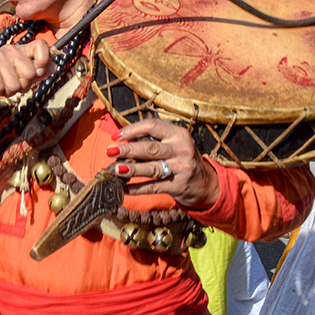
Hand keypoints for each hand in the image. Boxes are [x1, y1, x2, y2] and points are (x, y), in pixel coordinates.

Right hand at [0, 41, 52, 96]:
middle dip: (22, 86)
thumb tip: (54, 66)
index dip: (44, 61)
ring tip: (0, 85)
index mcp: (22, 50)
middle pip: (30, 74)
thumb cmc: (0, 75)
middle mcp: (11, 50)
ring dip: (7, 91)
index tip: (38, 73)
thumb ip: (38, 71)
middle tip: (12, 84)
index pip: (41, 46)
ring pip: (14, 85)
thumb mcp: (20, 73)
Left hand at [105, 118, 220, 209]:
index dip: (132, 130)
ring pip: (152, 168)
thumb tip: (123, 140)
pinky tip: (124, 188)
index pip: (153, 126)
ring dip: (131, 169)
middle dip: (128, 149)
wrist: (206, 183)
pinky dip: (137, 188)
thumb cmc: (181, 157)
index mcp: (178, 134)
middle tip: (109, 150)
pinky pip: (154, 187)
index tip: (116, 136)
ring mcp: (181, 169)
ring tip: (115, 169)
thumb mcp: (174, 142)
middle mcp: (181, 149)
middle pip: (150, 148)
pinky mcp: (178, 186)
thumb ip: (154, 138)